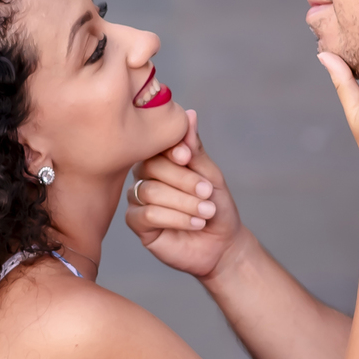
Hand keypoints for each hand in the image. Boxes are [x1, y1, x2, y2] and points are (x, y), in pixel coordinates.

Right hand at [125, 109, 245, 278]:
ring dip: (184, 202)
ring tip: (206, 212)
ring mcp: (138, 198)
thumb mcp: (210, 174)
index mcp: (161, 158)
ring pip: (149, 192)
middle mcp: (145, 175)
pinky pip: (146, 214)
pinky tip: (195, 224)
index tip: (187, 158)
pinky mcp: (137, 223)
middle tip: (208, 192)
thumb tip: (190, 114)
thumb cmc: (216, 205)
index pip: (157, 144)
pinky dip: (175, 218)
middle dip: (184, 181)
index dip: (171, 149)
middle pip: (151, 167)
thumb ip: (195, 148)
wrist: (222, 244)